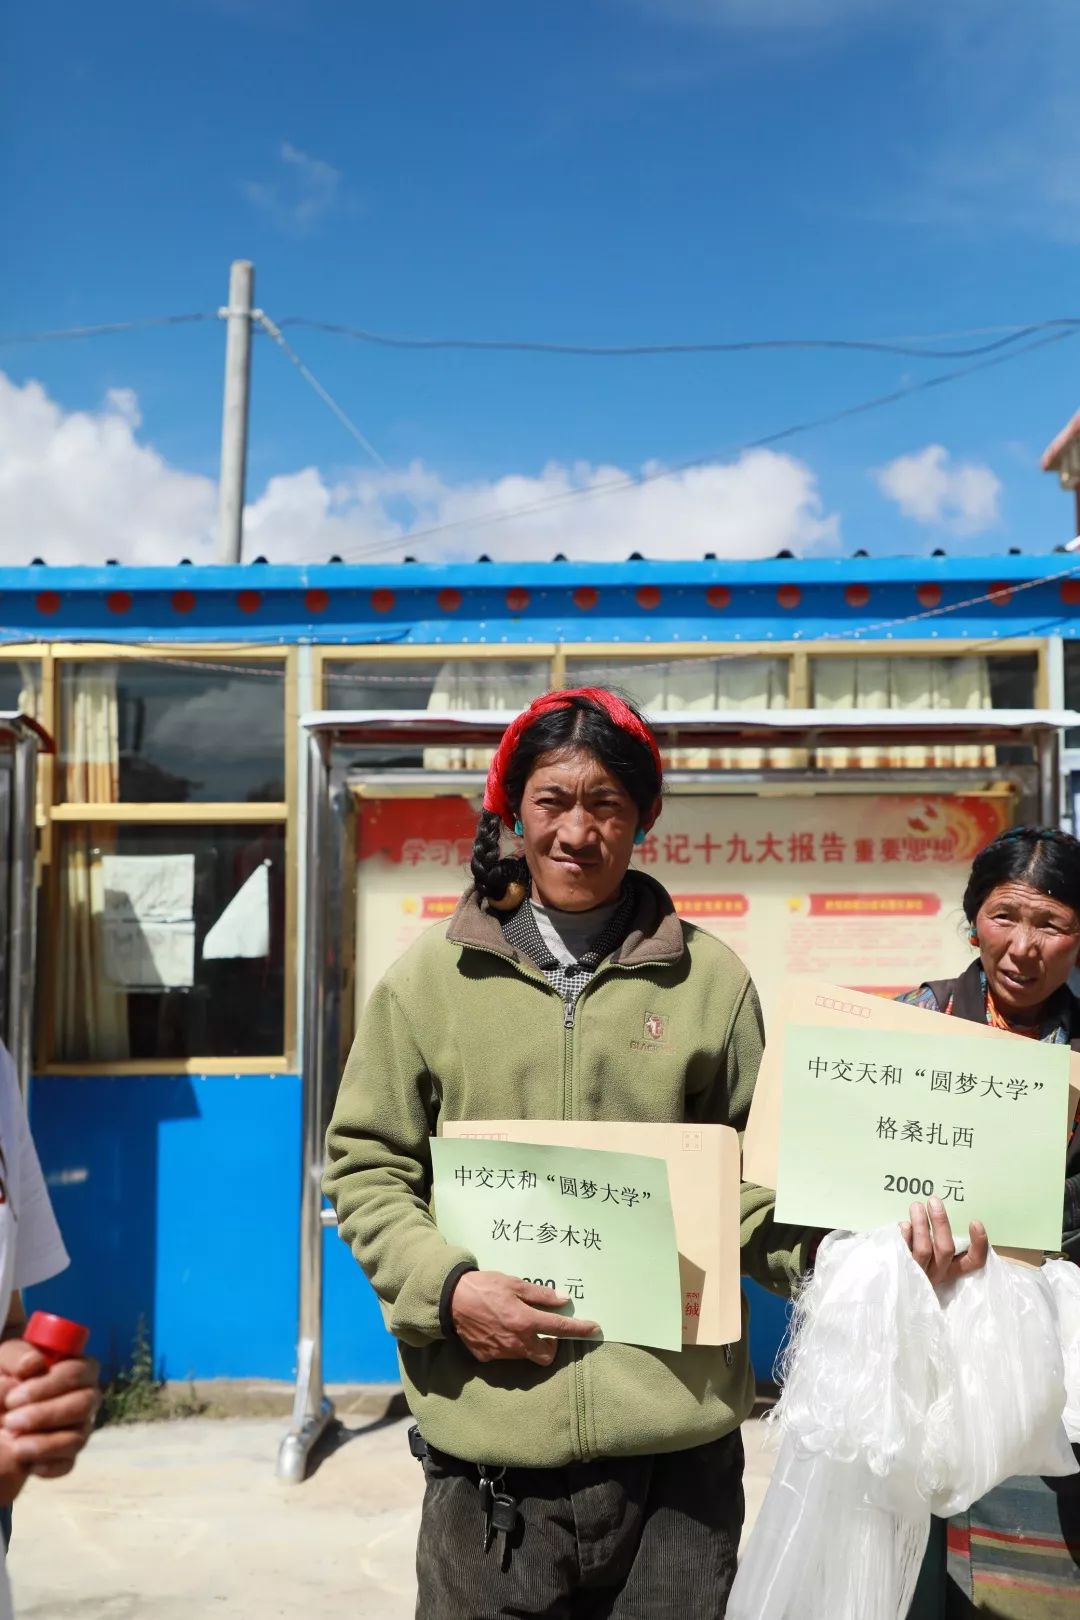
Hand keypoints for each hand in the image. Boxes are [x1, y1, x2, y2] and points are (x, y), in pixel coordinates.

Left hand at [0, 1340, 99, 1479]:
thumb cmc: (3, 1382)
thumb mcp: (2, 1364)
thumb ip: (16, 1358)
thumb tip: (33, 1364)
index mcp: (73, 1366)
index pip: (79, 1372)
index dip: (50, 1385)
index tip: (14, 1398)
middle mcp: (84, 1395)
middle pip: (84, 1404)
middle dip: (45, 1415)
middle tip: (9, 1421)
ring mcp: (79, 1427)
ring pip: (78, 1437)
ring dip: (44, 1443)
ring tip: (13, 1444)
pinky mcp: (68, 1455)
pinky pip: (68, 1464)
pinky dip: (47, 1465)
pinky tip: (25, 1461)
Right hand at [450, 1271, 599, 1365]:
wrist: (450, 1299)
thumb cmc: (485, 1287)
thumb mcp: (514, 1284)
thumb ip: (540, 1294)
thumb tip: (563, 1300)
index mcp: (525, 1321)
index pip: (560, 1329)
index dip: (580, 1329)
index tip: (594, 1329)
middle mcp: (516, 1342)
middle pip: (546, 1356)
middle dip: (550, 1346)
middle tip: (544, 1330)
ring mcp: (501, 1352)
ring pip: (525, 1355)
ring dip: (528, 1343)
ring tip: (516, 1324)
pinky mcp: (486, 1357)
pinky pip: (505, 1354)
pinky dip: (507, 1344)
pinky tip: (498, 1329)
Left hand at [901, 1198, 988, 1286]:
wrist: (884, 1278)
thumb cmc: (913, 1253)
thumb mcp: (930, 1248)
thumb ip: (937, 1233)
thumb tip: (936, 1205)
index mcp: (950, 1268)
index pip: (973, 1261)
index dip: (978, 1244)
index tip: (975, 1222)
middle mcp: (937, 1272)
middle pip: (946, 1250)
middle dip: (941, 1222)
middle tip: (934, 1201)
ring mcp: (919, 1274)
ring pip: (924, 1250)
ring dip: (922, 1225)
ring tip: (916, 1206)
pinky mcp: (901, 1271)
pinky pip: (904, 1253)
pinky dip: (904, 1236)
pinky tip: (902, 1225)